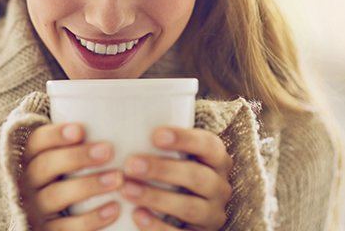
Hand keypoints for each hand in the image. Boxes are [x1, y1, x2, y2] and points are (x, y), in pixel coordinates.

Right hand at [20, 122, 124, 229]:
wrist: (48, 216)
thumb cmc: (66, 173)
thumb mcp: (64, 153)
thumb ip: (79, 134)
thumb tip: (107, 99)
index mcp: (30, 157)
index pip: (36, 141)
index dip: (55, 135)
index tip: (80, 130)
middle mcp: (27, 181)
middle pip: (45, 166)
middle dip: (76, 157)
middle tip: (108, 151)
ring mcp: (35, 208)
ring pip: (56, 196)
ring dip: (88, 186)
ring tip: (118, 178)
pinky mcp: (46, 230)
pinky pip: (66, 228)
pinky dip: (90, 220)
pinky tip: (114, 209)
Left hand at [119, 127, 233, 229]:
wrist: (183, 209)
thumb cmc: (171, 169)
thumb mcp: (173, 154)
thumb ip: (158, 142)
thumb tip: (125, 124)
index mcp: (216, 159)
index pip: (207, 145)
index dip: (184, 139)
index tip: (155, 135)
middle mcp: (219, 186)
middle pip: (197, 177)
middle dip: (163, 170)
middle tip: (131, 165)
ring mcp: (213, 214)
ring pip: (190, 207)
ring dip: (156, 198)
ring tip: (127, 189)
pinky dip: (158, 226)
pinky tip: (137, 215)